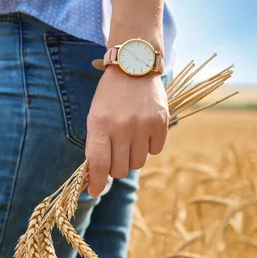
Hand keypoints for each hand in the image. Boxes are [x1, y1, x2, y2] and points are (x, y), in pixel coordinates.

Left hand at [85, 63, 169, 196]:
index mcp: (99, 124)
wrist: (133, 66)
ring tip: (129, 138)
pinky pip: (155, 151)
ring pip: (138, 163)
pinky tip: (143, 130)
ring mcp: (143, 124)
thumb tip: (98, 178)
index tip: (95, 192)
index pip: (98, 164)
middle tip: (115, 153)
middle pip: (120, 169)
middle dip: (116, 167)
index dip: (97, 182)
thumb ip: (96, 145)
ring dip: (132, 157)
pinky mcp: (161, 122)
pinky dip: (148, 146)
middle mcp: (121, 126)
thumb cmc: (110, 96)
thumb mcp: (95, 116)